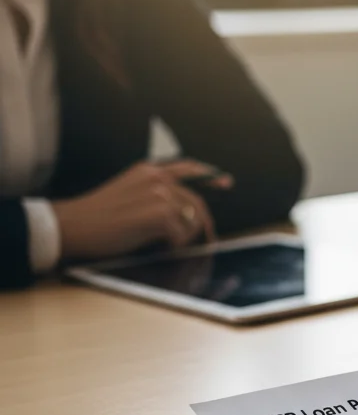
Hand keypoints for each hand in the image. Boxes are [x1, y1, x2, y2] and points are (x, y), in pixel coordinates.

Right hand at [53, 160, 231, 262]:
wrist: (73, 226)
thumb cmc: (98, 217)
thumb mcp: (129, 192)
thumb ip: (155, 193)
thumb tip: (185, 211)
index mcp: (149, 170)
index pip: (189, 168)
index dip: (211, 176)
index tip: (227, 183)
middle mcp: (157, 177)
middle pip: (196, 202)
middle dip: (205, 224)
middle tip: (209, 240)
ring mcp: (159, 194)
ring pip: (191, 220)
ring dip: (184, 238)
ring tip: (168, 245)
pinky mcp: (158, 213)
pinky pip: (181, 235)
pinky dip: (175, 245)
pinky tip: (159, 246)